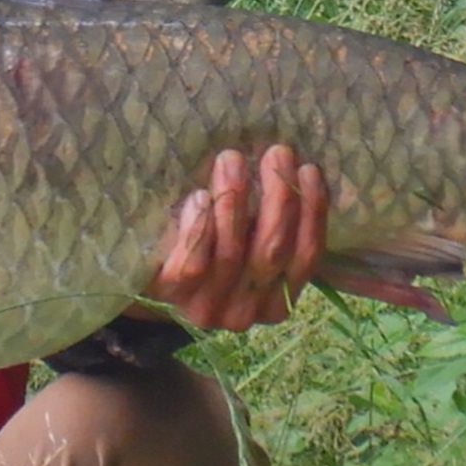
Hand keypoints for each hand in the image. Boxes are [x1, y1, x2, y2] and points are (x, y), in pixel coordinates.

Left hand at [144, 146, 325, 330]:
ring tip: (233, 159)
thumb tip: (294, 171)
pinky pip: (193, 262)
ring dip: (235, 198)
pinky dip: (200, 226)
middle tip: (276, 154)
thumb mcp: (247, 246)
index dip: (312, 211)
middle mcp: (247, 312)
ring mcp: (208, 307)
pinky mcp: (172, 296)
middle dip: (279, 196)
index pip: (306, 256)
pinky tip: (200, 196)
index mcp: (277, 301)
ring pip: (232, 253)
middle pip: (272, 250)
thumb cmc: (210, 253)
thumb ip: (272, 225)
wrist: (153, 281)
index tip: (308, 170)